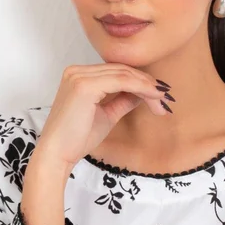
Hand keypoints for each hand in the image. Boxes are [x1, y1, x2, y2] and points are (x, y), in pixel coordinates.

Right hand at [27, 63, 173, 178]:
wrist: (57, 154)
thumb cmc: (77, 139)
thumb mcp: (106, 115)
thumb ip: (123, 100)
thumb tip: (144, 93)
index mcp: (79, 75)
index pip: (116, 72)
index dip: (141, 81)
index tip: (160, 96)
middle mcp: (77, 71)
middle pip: (122, 70)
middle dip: (148, 84)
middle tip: (167, 99)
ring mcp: (79, 76)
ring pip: (124, 74)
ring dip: (148, 87)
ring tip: (163, 102)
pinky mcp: (85, 85)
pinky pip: (122, 81)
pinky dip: (141, 88)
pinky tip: (154, 98)